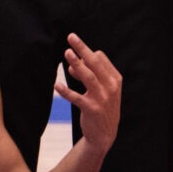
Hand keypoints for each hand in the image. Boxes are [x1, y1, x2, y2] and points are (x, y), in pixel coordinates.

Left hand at [55, 34, 121, 152]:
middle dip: (82, 48)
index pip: (101, 58)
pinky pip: (77, 98)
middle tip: (71, 36)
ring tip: (66, 53)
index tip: (76, 56)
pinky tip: (57, 86)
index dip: (87, 54)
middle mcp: (111, 87)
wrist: (105, 135)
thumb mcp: (101, 90)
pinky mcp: (92, 109)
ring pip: (88, 76)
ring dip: (76, 63)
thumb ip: (89, 76)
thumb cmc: (102, 108)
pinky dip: (66, 91)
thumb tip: (72, 65)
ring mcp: (102, 98)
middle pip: (95, 63)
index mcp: (115, 79)